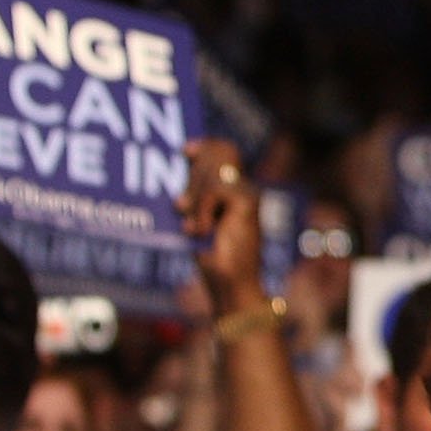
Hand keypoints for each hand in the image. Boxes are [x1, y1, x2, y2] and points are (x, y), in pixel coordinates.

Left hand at [179, 141, 263, 311]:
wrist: (232, 284)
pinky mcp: (248, 203)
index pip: (223, 150)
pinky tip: (199, 230)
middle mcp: (245, 187)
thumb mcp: (198, 217)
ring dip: (195, 197)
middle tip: (182, 206)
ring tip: (192, 226)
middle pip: (220, 151)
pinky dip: (201, 210)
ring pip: (213, 171)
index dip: (205, 145)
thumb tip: (182, 166)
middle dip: (194, 173)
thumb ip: (195, 193)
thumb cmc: (213, 256)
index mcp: (234, 188)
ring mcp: (249, 194)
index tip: (185, 150)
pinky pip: (214, 190)